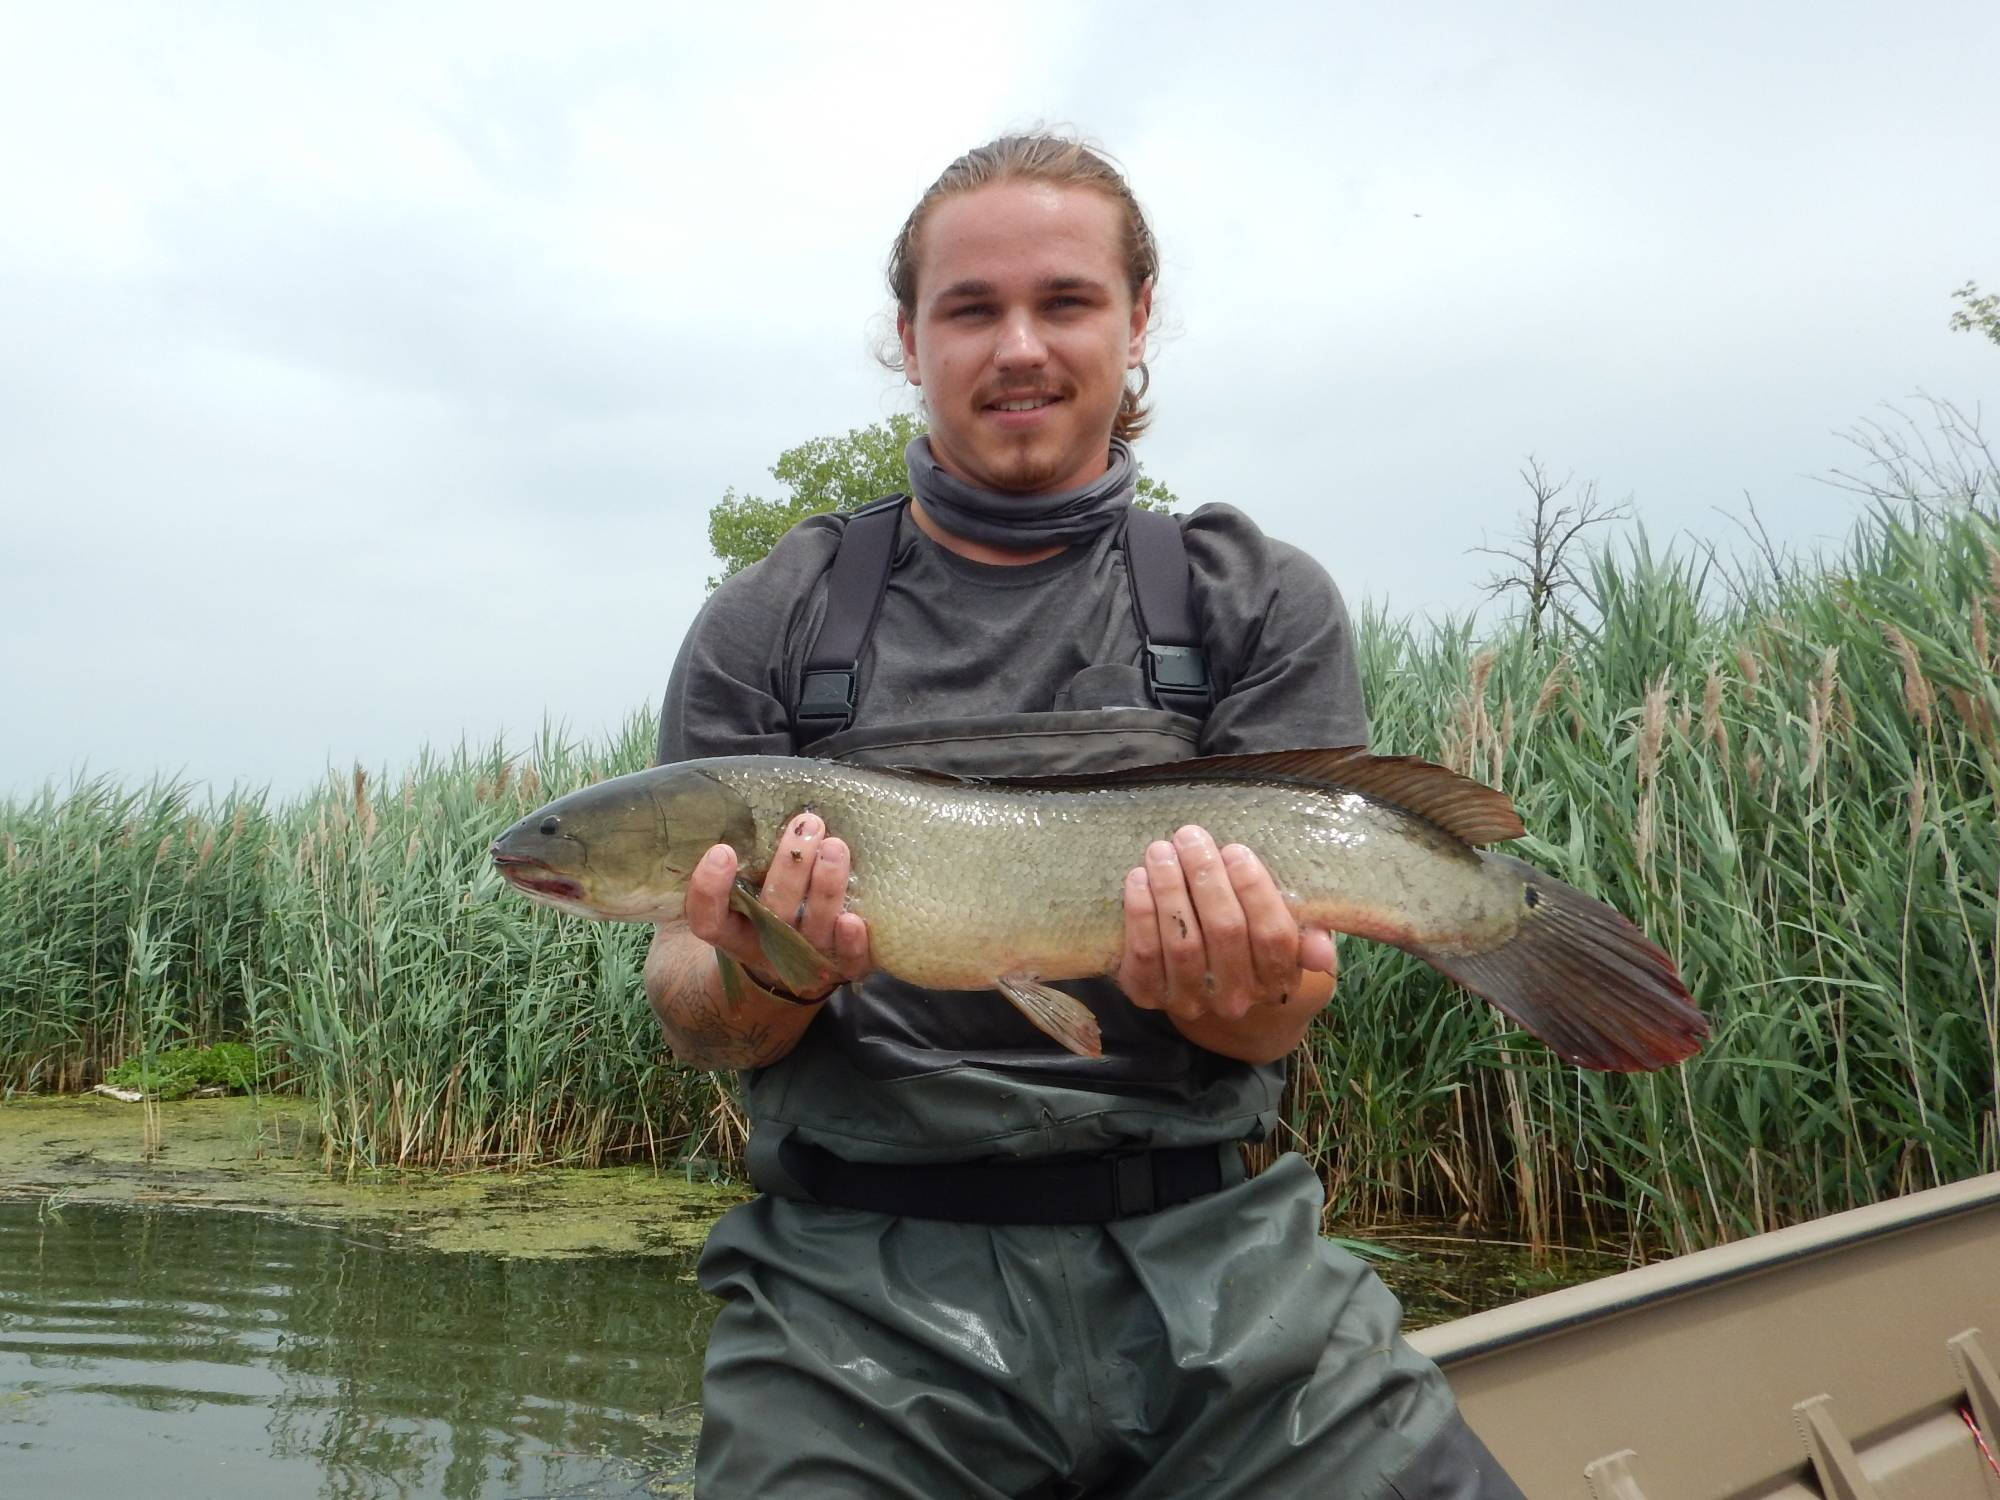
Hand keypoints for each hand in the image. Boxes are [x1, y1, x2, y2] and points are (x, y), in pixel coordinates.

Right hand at [683, 812, 871, 999]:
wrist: (796, 962)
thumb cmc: (767, 907)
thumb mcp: (746, 889)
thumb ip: (747, 860)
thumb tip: (759, 801)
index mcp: (732, 932)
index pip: (708, 920)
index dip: (710, 890)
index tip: (722, 850)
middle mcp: (766, 949)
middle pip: (772, 915)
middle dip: (789, 869)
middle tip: (806, 826)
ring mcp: (805, 962)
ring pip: (812, 931)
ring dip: (825, 889)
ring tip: (835, 847)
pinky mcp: (842, 970)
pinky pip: (848, 963)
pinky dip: (852, 944)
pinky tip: (854, 919)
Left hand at [1115, 825, 1336, 1021]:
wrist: (1209, 985)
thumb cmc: (1252, 941)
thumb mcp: (1289, 937)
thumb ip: (1308, 936)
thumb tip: (1323, 954)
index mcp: (1278, 980)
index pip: (1273, 935)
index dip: (1254, 890)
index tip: (1235, 850)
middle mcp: (1236, 998)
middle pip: (1225, 932)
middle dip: (1206, 876)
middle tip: (1190, 836)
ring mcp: (1191, 1000)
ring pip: (1181, 942)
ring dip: (1169, 889)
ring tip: (1161, 851)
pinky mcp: (1148, 996)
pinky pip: (1143, 955)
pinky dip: (1140, 913)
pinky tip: (1138, 878)